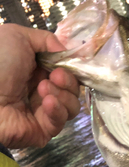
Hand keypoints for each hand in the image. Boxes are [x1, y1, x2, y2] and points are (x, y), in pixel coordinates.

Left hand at [0, 24, 80, 148]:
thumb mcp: (18, 36)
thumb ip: (48, 40)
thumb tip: (67, 53)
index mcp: (36, 70)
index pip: (67, 72)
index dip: (71, 68)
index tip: (65, 64)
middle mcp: (41, 91)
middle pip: (73, 90)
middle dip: (68, 81)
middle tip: (55, 77)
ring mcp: (43, 112)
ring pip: (72, 107)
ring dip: (63, 95)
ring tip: (42, 89)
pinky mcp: (43, 131)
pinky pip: (61, 122)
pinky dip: (57, 110)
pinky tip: (46, 102)